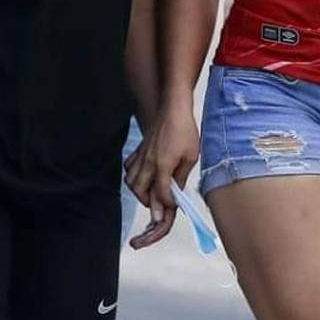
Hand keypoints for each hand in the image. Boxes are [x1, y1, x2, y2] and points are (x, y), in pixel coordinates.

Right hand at [125, 99, 198, 246]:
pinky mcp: (139, 149)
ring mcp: (141, 155)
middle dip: (150, 203)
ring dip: (140, 192)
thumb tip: (177, 192)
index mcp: (162, 165)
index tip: (169, 211)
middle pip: (141, 191)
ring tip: (152, 194)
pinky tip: (143, 177)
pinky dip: (133, 177)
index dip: (165, 206)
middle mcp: (148, 162)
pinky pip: (129, 168)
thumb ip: (181, 176)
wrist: (174, 108)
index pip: (161, 194)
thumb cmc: (185, 130)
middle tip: (159, 207)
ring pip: (131, 182)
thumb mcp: (191, 156)